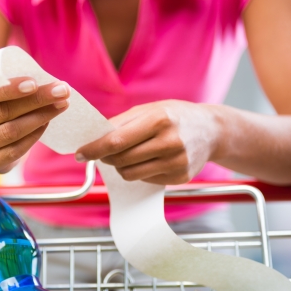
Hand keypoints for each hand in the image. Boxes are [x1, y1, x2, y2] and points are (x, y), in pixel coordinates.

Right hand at [0, 77, 69, 172]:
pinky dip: (35, 135)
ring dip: (41, 116)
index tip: (35, 82)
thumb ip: (3, 84)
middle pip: (4, 113)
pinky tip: (47, 122)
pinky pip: (16, 150)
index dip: (10, 90)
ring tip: (61, 104)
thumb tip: (42, 77)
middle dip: (36, 100)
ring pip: (12, 131)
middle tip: (61, 90)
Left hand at [75, 100, 220, 184]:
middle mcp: (170, 142)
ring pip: (130, 174)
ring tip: (127, 154)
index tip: (79, 153)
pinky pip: (145, 180)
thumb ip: (121, 123)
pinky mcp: (180, 177)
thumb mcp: (149, 110)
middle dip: (105, 157)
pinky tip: (148, 159)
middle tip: (103, 152)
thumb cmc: (174, 116)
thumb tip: (93, 138)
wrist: (212, 130)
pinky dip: (139, 171)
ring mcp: (177, 162)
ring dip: (120, 166)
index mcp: (159, 120)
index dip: (93, 149)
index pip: (116, 141)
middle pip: (121, 160)